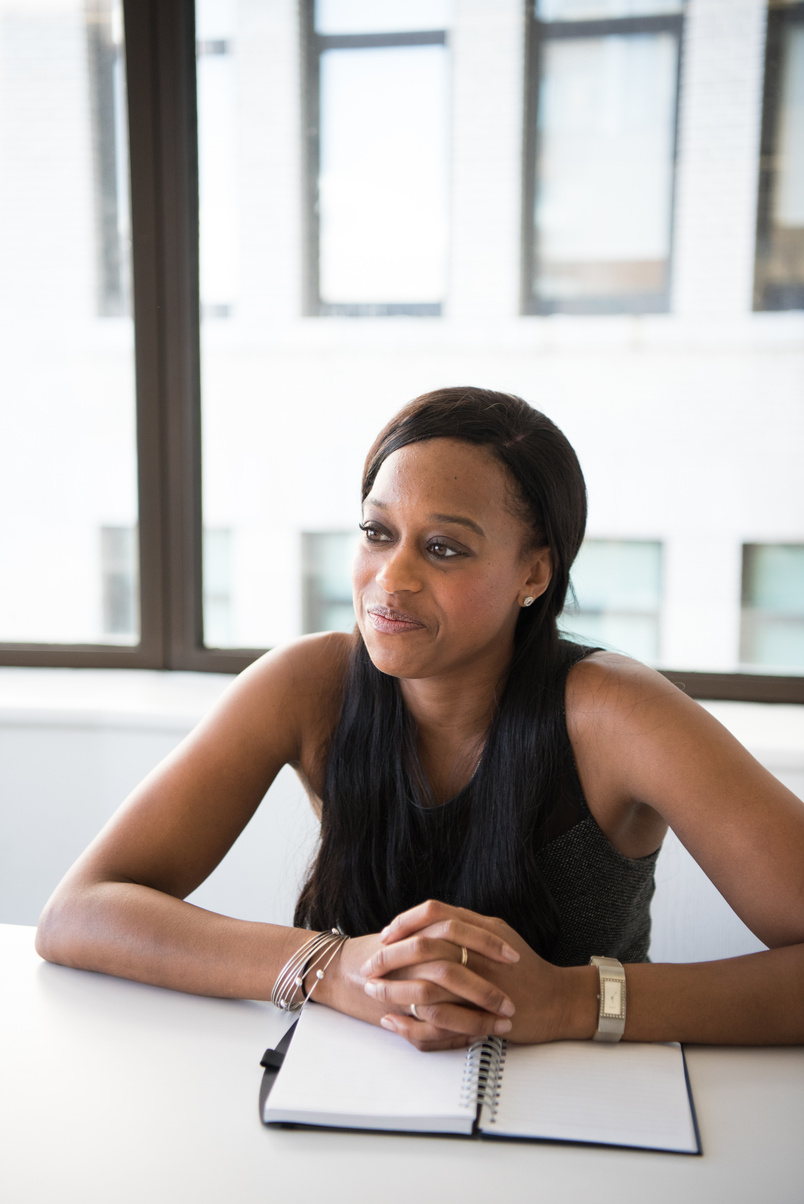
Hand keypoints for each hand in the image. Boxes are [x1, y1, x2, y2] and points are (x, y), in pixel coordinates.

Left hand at [359, 900, 583, 1049]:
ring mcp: (481, 984)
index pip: (434, 912)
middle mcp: (480, 951)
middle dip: (391, 956)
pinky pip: (440, 1016)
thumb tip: (432, 921)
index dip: (405, 922)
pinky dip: (412, 1019)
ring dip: (395, 988)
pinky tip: (395, 1020)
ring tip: (375, 992)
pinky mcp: (481, 1013)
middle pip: (424, 947)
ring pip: (427, 983)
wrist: (557, 1000)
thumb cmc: (525, 968)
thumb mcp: (498, 935)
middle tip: (370, 967)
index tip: (386, 935)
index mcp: (482, 928)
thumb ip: (468, 926)